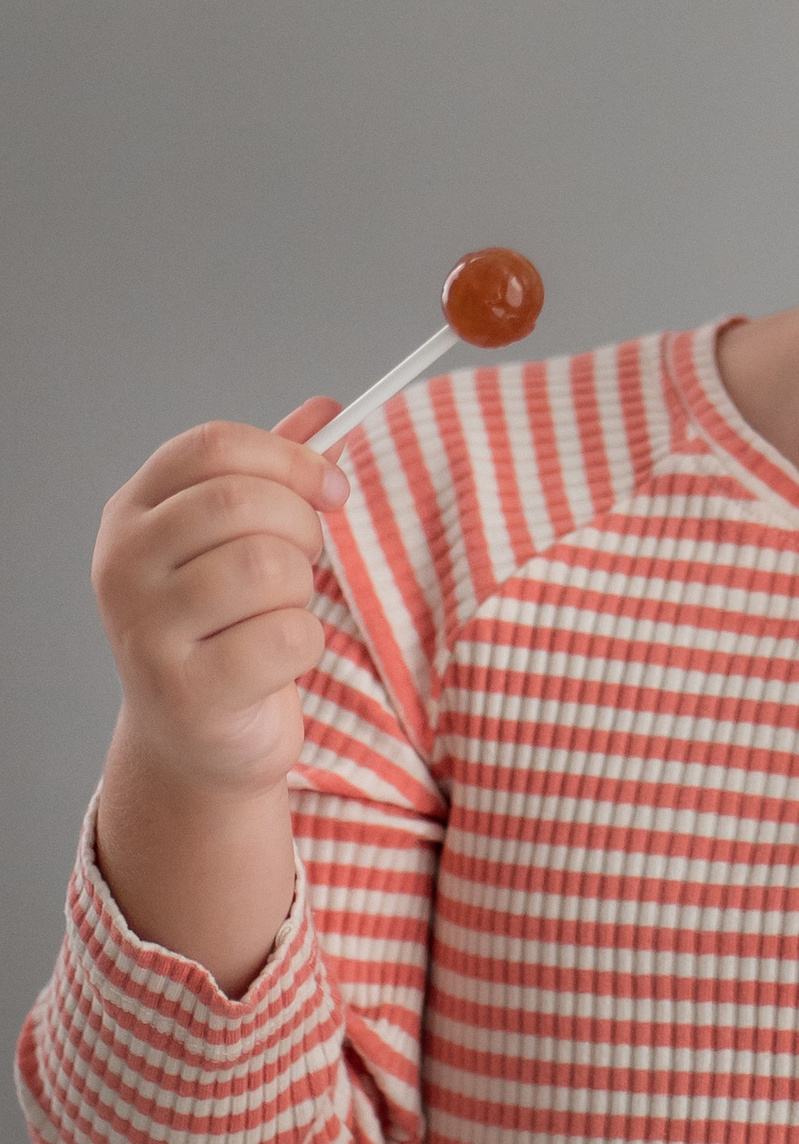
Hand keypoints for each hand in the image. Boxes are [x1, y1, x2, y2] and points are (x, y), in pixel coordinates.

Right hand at [93, 398, 345, 806]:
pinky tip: (277, 660)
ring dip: (301, 590)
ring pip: (268, 568)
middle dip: (302, 528)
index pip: (214, 445)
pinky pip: (287, 637)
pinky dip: (305, 646)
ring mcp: (143, 630)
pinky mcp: (184, 691)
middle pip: (244, 501)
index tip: (331, 489)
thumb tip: (326, 407)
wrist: (198, 736)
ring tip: (280, 612)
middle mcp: (122, 564)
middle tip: (302, 564)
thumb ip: (276, 473)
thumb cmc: (228, 625)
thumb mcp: (240, 539)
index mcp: (133, 512)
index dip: (290, 458)